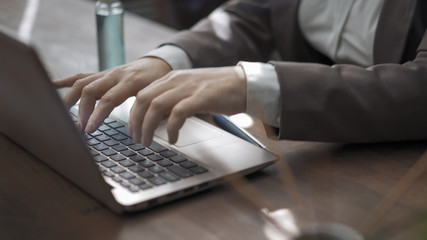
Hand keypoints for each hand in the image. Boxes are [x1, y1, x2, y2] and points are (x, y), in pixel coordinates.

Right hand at [53, 57, 171, 131]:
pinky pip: (81, 76)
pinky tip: (51, 85)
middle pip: (90, 90)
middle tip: (80, 129)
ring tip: (63, 115)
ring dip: (71, 99)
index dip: (97, 114)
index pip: (109, 98)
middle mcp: (115, 75)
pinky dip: (65, 81)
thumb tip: (138, 132)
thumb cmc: (159, 82)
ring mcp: (106, 73)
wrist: (158, 63)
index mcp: (131, 81)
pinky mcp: (101, 74)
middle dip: (82, 111)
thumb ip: (148, 111)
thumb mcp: (158, 96)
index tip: (89, 130)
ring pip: (82, 82)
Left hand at [129, 66, 246, 145]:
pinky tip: (173, 138)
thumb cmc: (218, 91)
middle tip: (136, 139)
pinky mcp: (200, 98)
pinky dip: (171, 128)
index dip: (133, 114)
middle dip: (136, 122)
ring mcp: (188, 88)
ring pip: (156, 106)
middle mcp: (176, 80)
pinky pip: (178, 113)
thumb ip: (172, 101)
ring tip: (148, 142)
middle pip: (144, 100)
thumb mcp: (189, 92)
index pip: (142, 94)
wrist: (244, 84)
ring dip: (148, 127)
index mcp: (172, 78)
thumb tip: (157, 119)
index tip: (132, 130)